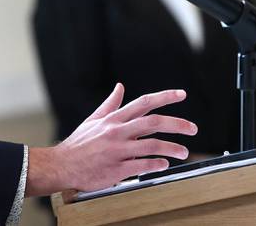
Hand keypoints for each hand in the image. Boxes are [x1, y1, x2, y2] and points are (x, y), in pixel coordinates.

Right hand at [26, 83, 196, 195]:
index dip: (165, 97)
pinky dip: (157, 164)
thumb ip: (111, 104)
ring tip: (184, 152)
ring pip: (152, 145)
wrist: (62, 164)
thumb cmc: (79, 143)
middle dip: (177, 124)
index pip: (144, 103)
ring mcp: (117, 150)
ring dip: (172, 148)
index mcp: (113, 118)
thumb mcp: (94, 119)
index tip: (181, 94)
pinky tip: (164, 164)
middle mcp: (117, 131)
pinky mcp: (117, 169)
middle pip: (154, 123)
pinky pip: (143, 165)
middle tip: (193, 128)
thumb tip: (120, 87)